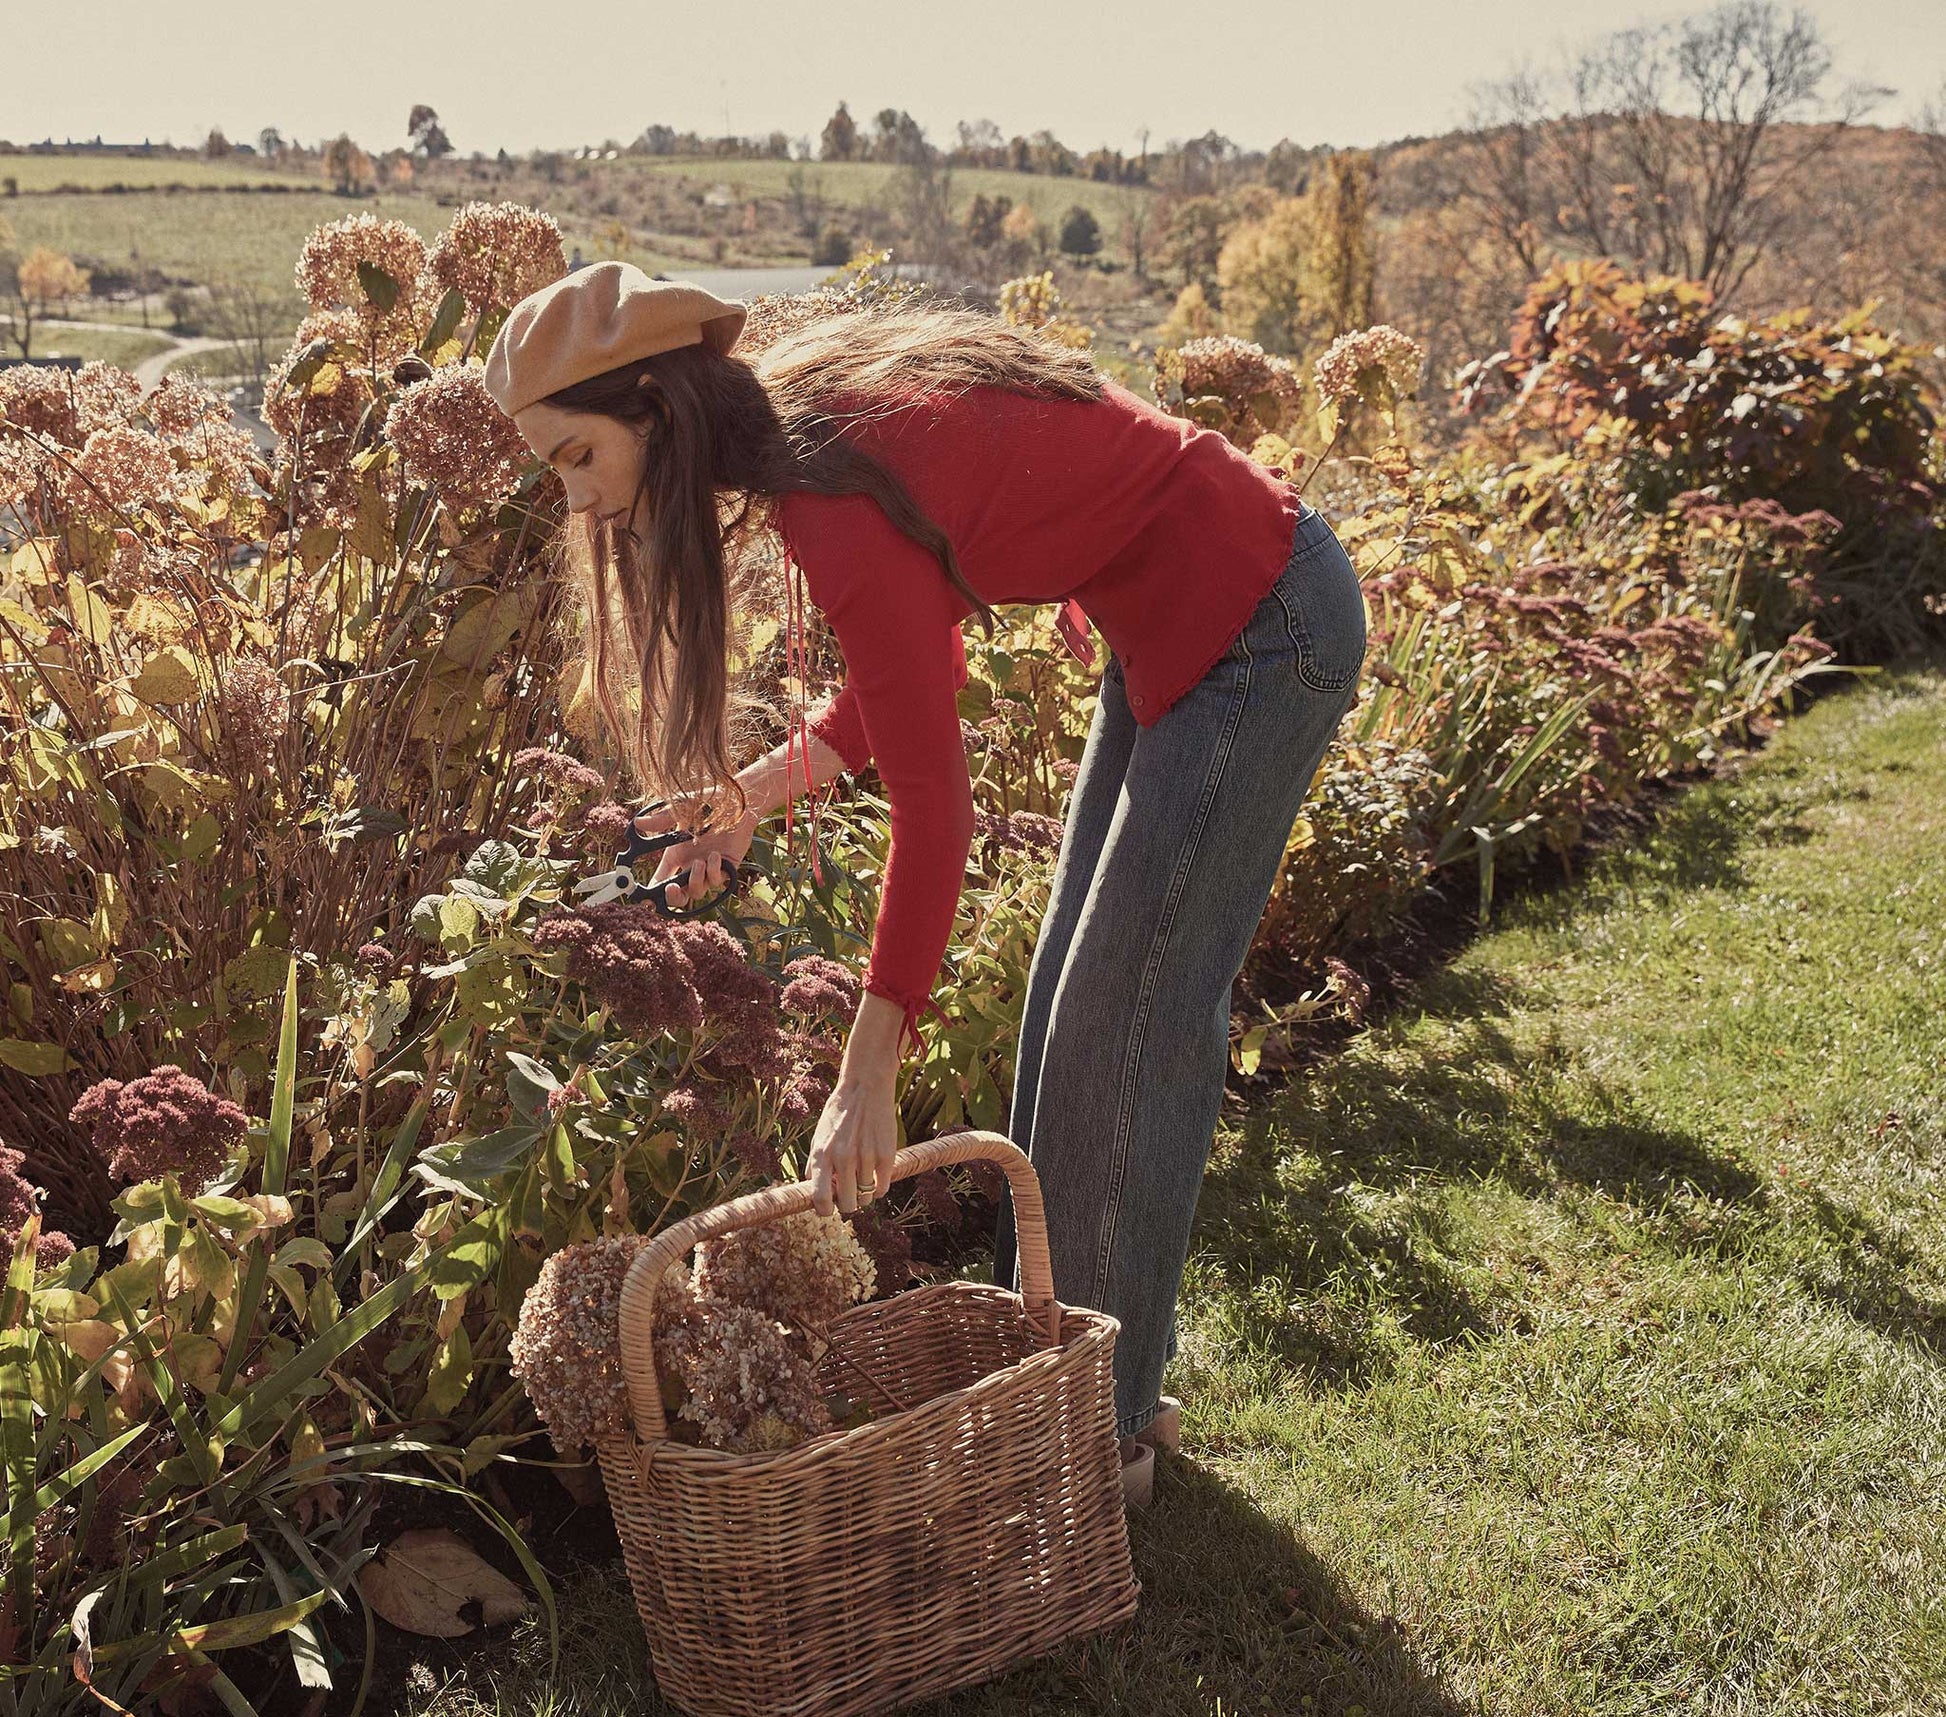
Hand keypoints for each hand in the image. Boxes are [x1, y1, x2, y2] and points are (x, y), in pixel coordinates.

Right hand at [636, 801, 756, 911]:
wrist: (738, 801)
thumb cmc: (709, 802)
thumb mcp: (682, 809)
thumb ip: (662, 819)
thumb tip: (638, 823)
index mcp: (676, 854)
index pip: (660, 880)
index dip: (650, 893)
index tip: (644, 898)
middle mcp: (690, 864)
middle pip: (679, 895)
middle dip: (673, 898)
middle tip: (672, 889)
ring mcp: (708, 868)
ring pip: (697, 892)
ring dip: (695, 880)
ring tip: (699, 862)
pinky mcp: (727, 868)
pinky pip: (716, 881)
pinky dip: (713, 872)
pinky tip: (715, 855)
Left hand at [804, 1069, 899, 1217]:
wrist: (865, 1088)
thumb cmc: (839, 1113)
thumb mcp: (818, 1136)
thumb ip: (814, 1164)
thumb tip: (813, 1190)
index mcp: (822, 1155)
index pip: (820, 1199)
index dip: (825, 1210)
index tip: (829, 1209)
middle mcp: (843, 1159)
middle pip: (848, 1203)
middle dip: (848, 1204)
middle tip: (849, 1194)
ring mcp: (866, 1158)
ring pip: (866, 1198)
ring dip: (864, 1195)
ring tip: (862, 1183)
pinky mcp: (886, 1155)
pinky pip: (882, 1187)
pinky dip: (878, 1188)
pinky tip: (875, 1179)